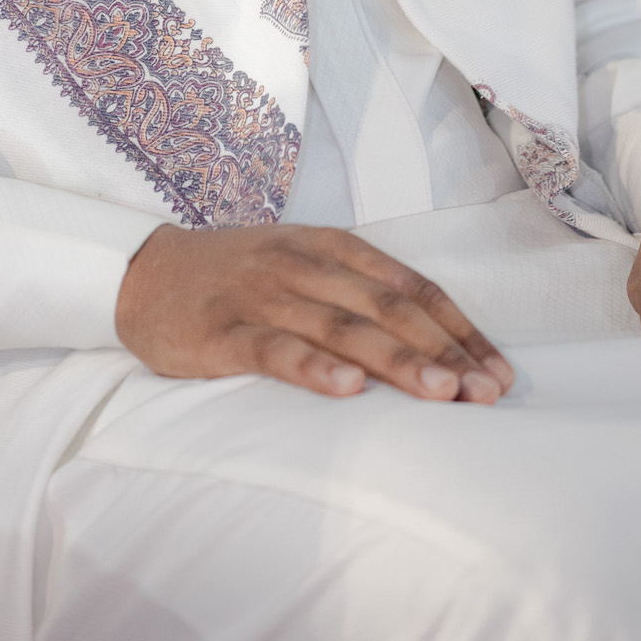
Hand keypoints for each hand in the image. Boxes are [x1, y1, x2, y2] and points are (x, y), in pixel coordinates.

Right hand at [115, 221, 513, 402]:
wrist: (141, 271)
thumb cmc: (235, 276)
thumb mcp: (302, 265)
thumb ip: (356, 292)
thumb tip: (432, 343)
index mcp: (329, 246)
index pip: (410, 287)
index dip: (459, 329)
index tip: (499, 372)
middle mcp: (303, 264)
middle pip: (386, 307)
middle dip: (444, 351)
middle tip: (487, 394)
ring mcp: (262, 295)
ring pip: (340, 326)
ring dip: (396, 360)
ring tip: (441, 394)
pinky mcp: (222, 330)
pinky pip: (273, 348)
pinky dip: (312, 367)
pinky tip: (347, 389)